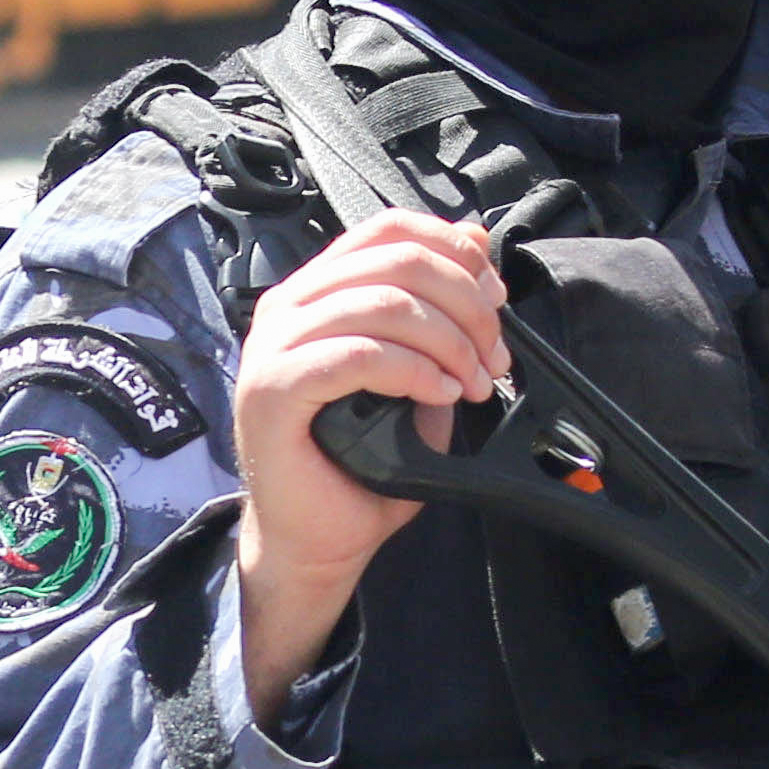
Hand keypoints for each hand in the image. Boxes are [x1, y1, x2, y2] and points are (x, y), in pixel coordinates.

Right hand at [233, 210, 507, 700]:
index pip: (387, 228)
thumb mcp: (417, 369)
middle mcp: (288, 307)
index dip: (451, 248)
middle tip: (495, 357)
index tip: (495, 294)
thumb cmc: (360, 464)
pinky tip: (439, 395)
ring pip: (382, 303)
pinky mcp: (274, 389)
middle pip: (394, 260)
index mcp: (317, 292)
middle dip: (465, 304)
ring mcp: (274, 346)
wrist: (316, 539)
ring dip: (447, 342)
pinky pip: (357, 354)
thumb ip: (439, 308)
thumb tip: (477, 240)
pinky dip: (412, 370)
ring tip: (472, 385)